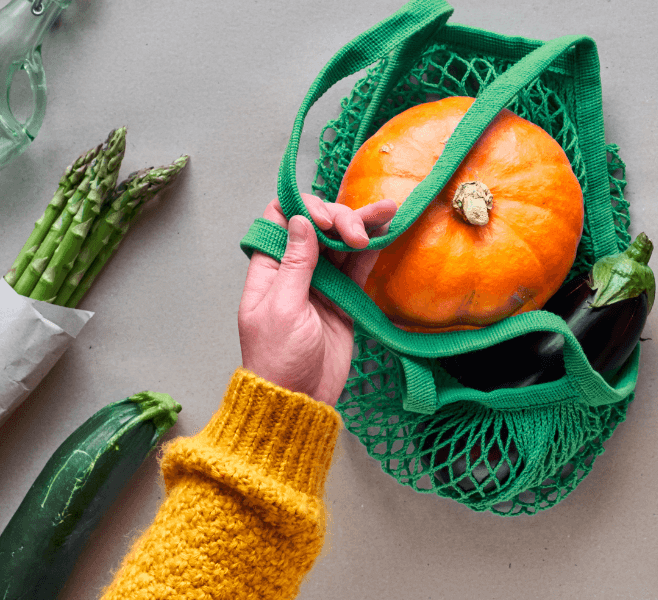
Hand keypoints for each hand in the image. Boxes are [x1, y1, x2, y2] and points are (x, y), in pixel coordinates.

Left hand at [238, 195, 396, 405]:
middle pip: (318, 226)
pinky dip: (372, 249)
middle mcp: (295, 269)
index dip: (304, 208)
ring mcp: (321, 283)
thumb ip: (296, 263)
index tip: (324, 220)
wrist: (298, 400)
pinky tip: (387, 231)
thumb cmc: (278, 358)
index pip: (281, 219)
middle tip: (357, 234)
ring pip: (341, 243)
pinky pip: (358, 267)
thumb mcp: (283, 308)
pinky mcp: (344, 298)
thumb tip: (302, 220)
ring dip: (362, 225)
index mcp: (270, 268)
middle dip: (340, 219)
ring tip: (387, 211)